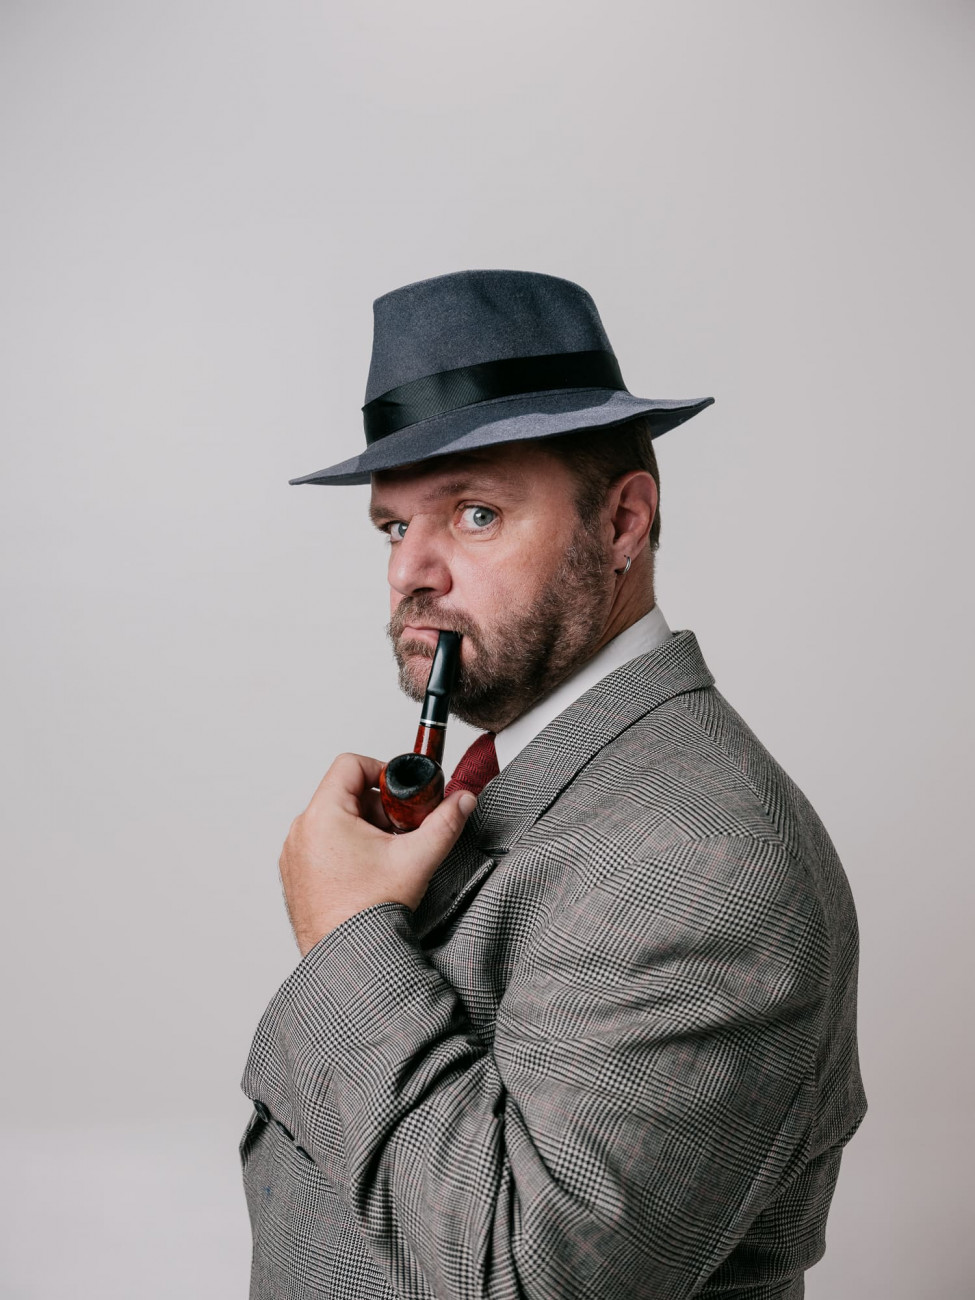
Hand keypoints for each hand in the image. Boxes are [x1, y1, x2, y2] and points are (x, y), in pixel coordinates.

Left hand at [278, 753, 476, 956]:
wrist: (347, 957)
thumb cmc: (369, 913)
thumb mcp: (417, 858)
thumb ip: (446, 822)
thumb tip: (462, 800)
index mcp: (324, 815)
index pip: (350, 764)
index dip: (381, 770)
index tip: (400, 794)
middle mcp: (301, 830)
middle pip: (344, 793)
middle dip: (378, 807)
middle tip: (399, 831)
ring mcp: (294, 854)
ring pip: (332, 820)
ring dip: (362, 828)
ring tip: (384, 856)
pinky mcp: (294, 875)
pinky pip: (320, 845)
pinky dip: (343, 849)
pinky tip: (365, 873)